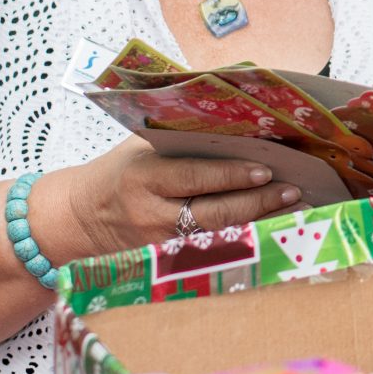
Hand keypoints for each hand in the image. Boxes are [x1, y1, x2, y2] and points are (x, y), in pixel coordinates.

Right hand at [47, 139, 301, 260]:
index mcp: (144, 177)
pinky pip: (212, 250)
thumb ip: (182, 135)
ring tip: (295, 209)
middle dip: (257, 202)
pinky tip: (273, 230)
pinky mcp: (166, 262)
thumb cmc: (119, 173)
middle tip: (291, 190)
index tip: (265, 170)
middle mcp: (152, 215)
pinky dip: (245, 239)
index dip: (231, 175)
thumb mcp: (141, 147)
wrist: (77, 219)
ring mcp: (160, 245)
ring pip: (218, 235)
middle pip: (213, 212)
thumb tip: (233, 111)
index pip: (194, 177)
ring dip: (260, 223)